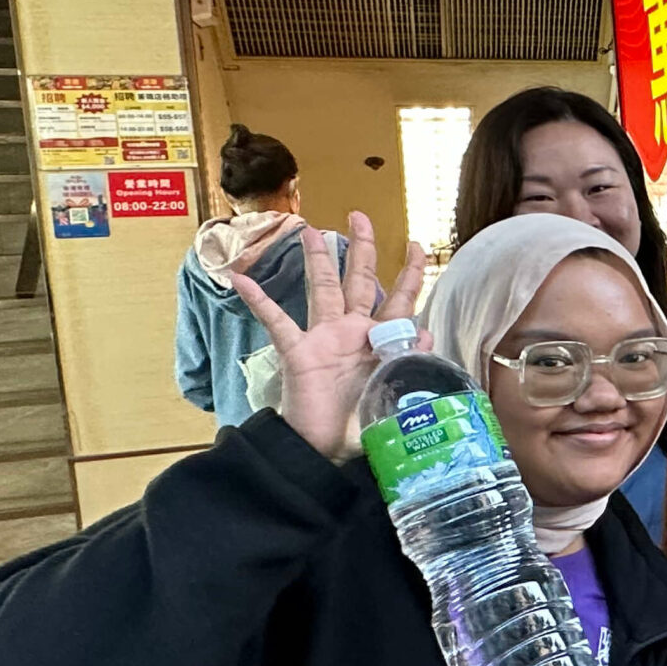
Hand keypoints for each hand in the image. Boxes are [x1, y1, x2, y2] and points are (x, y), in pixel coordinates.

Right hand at [229, 214, 425, 461]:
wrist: (327, 451)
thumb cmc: (362, 423)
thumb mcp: (396, 390)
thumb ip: (411, 360)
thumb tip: (426, 332)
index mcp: (380, 339)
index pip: (399, 297)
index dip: (409, 270)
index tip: (416, 243)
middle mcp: (352, 331)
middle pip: (358, 279)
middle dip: (361, 246)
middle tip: (359, 215)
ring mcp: (324, 339)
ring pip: (321, 289)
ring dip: (316, 259)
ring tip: (309, 230)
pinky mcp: (299, 353)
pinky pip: (277, 322)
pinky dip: (259, 301)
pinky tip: (240, 279)